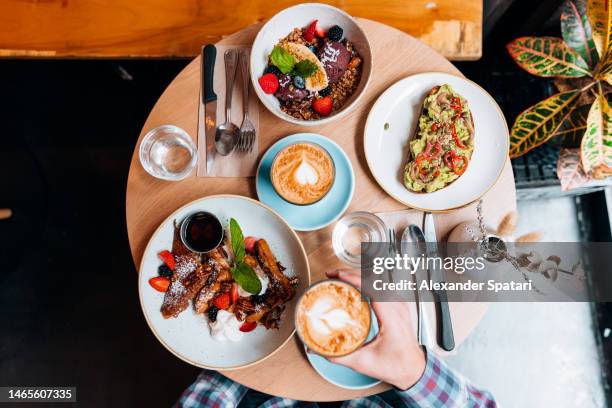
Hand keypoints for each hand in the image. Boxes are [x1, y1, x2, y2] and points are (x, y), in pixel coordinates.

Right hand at [324, 269, 425, 389]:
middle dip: (351, 273)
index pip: (373, 289)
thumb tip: (319, 348)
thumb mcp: (364, 363)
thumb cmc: (395, 365)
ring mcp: (400, 304)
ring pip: (378, 280)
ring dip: (358, 276)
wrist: (413, 369)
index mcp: (392, 319)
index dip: (354, 278)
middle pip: (373, 280)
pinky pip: (382, 286)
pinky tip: (355, 284)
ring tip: (341, 277)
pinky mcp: (399, 304)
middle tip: (332, 275)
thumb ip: (339, 356)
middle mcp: (398, 307)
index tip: (339, 275)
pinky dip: (367, 281)